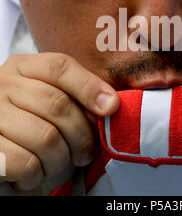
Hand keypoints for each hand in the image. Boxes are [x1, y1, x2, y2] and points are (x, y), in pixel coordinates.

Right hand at [0, 53, 119, 191]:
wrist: (6, 157)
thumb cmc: (38, 127)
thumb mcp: (58, 103)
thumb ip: (80, 97)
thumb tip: (110, 104)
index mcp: (24, 68)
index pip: (59, 67)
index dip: (89, 86)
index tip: (111, 107)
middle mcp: (3, 85)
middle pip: (57, 103)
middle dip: (81, 134)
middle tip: (86, 152)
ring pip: (46, 137)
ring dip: (61, 159)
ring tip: (58, 163)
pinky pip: (26, 162)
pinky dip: (38, 174)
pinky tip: (34, 173)